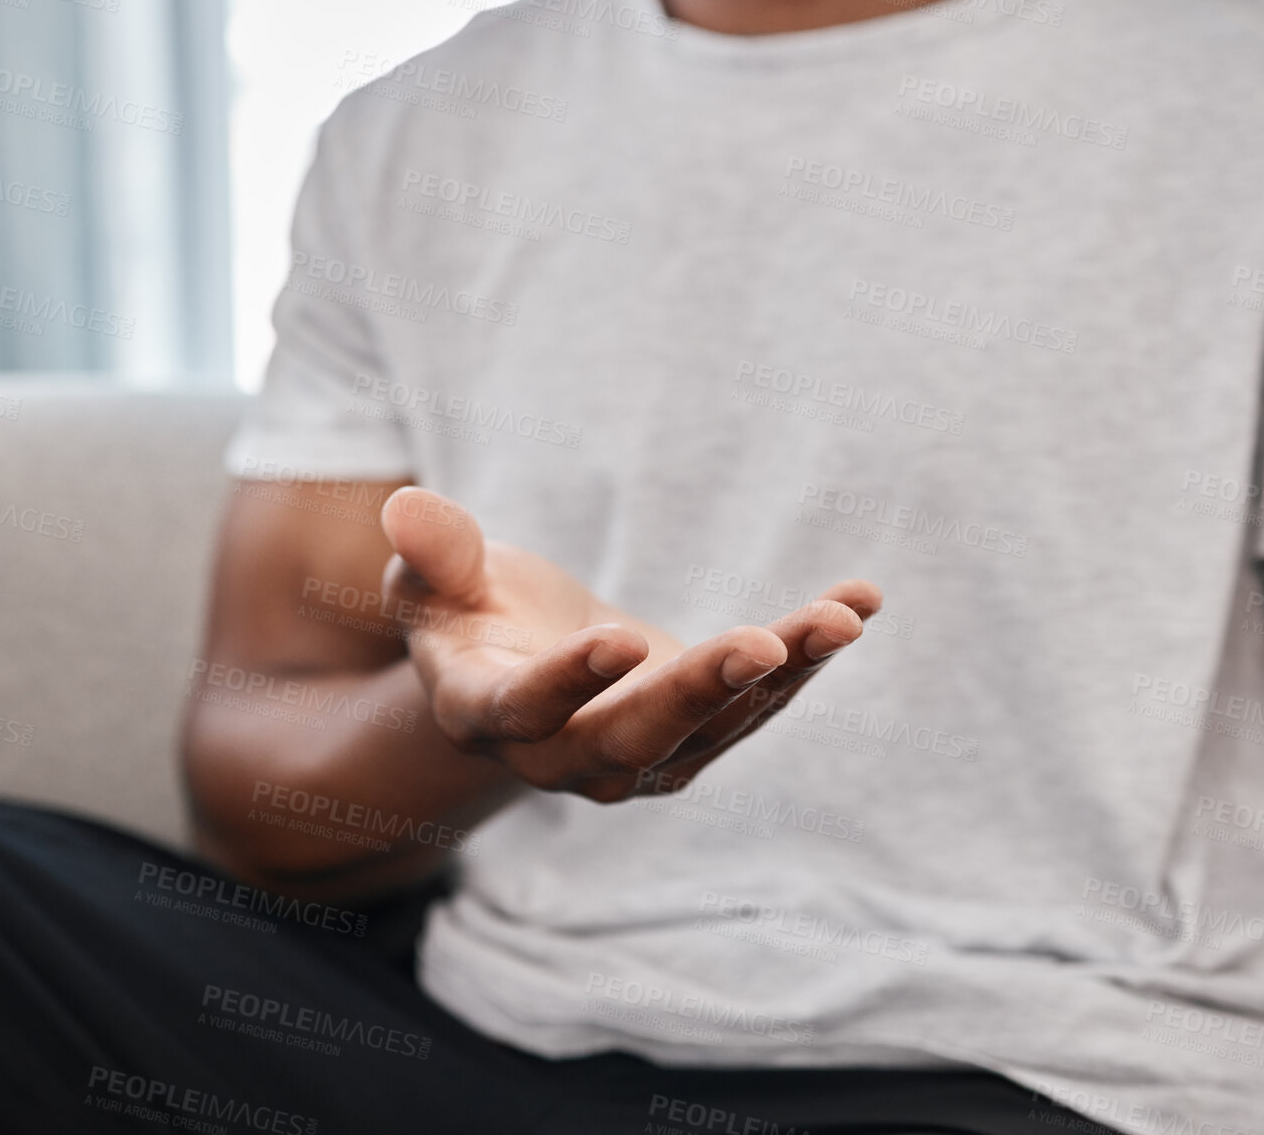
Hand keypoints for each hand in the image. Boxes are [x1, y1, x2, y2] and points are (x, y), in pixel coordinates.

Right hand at [380, 487, 880, 801]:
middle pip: (633, 739)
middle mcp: (565, 756)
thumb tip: (405, 507)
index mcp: (487, 713)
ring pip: (714, 728)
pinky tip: (858, 603)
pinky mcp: (697, 738)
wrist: (520, 668)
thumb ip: (434, 554)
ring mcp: (639, 757)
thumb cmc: (470, 612)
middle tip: (762, 643)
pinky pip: (758, 704)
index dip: (568, 683)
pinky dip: (808, 658)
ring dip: (782, 675)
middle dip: (699, 693)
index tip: (618, 638)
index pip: (525, 711)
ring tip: (840, 617)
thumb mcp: (438, 580)